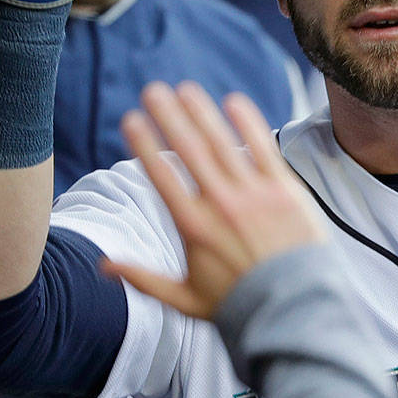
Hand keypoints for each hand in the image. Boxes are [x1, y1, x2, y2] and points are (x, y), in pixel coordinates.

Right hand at [103, 82, 328, 320]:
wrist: (295, 309)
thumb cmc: (239, 306)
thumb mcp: (185, 299)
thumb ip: (143, 279)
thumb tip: (103, 266)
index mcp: (193, 227)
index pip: (162, 176)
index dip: (144, 144)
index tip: (130, 120)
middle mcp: (221, 205)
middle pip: (189, 150)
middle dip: (168, 116)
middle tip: (152, 90)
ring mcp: (254, 195)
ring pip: (222, 143)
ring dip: (201, 112)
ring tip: (184, 89)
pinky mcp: (285, 190)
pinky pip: (263, 148)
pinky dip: (248, 122)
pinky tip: (233, 100)